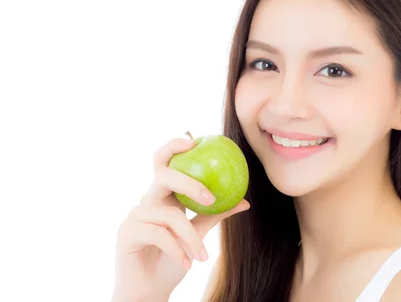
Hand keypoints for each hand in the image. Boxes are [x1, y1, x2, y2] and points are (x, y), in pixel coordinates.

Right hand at [112, 137, 249, 301]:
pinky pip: (159, 234)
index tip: (194, 142)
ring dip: (190, 238)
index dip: (174, 147)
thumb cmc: (174, 260)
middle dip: (188, 182)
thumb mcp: (198, 235)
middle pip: (163, 175)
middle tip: (210, 198)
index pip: (165, 163)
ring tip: (202, 256)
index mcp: (163, 196)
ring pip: (170, 215)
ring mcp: (135, 215)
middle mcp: (148, 201)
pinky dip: (176, 249)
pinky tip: (186, 263)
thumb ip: (215, 215)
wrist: (150, 291)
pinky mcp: (126, 232)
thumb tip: (245, 201)